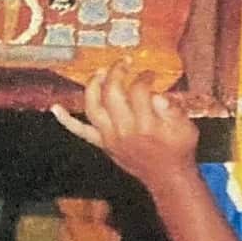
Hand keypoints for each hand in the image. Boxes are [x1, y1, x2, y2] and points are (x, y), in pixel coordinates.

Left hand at [51, 60, 198, 191]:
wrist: (168, 178)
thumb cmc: (179, 149)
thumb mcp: (186, 128)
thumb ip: (173, 110)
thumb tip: (158, 95)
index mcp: (147, 124)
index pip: (139, 90)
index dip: (144, 77)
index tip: (149, 74)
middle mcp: (125, 130)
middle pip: (112, 93)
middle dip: (116, 72)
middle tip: (124, 63)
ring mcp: (111, 138)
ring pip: (93, 108)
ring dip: (93, 87)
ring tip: (99, 72)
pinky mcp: (103, 144)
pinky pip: (81, 131)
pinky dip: (66, 120)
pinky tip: (55, 108)